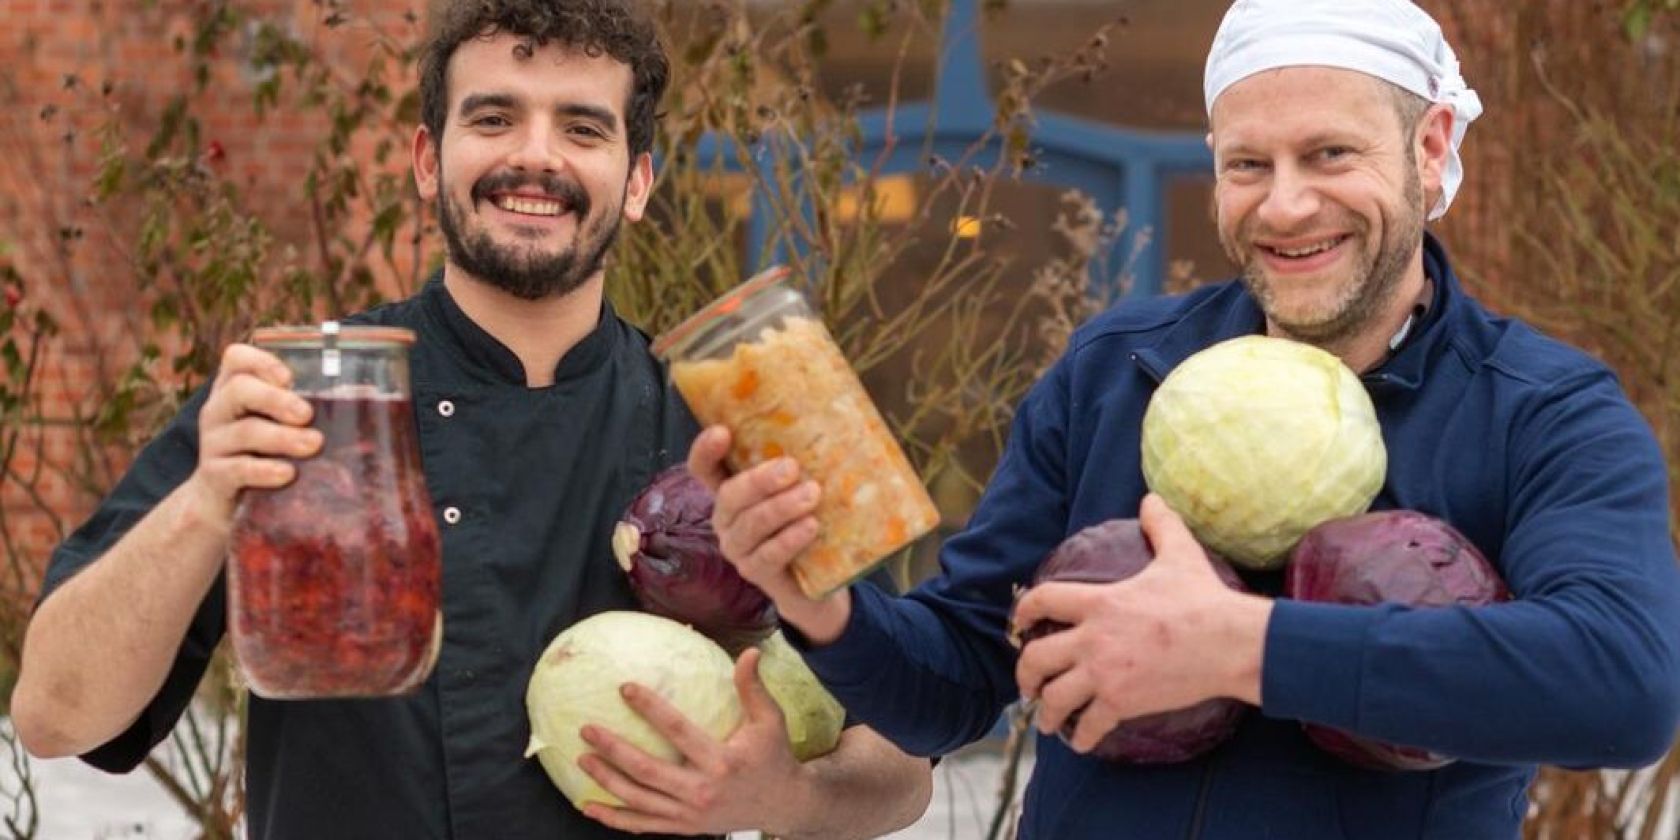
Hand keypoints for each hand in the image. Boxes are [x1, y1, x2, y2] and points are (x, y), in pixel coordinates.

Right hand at [185, 343, 321, 521]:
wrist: (229, 508)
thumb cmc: (271, 455)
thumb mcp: (287, 428)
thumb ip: (317, 410)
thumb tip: (387, 407)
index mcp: (236, 390)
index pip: (237, 358)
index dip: (262, 361)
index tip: (290, 378)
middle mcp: (219, 411)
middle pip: (239, 390)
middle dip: (276, 399)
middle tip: (307, 415)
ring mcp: (214, 445)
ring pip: (244, 431)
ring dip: (282, 437)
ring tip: (313, 444)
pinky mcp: (216, 478)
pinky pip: (237, 469)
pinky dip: (263, 470)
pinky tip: (287, 474)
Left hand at [577, 648, 811, 835]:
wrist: (784, 805)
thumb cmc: (775, 757)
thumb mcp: (770, 721)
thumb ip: (753, 687)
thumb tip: (748, 651)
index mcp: (722, 760)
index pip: (677, 730)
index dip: (649, 707)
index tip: (625, 687)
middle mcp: (703, 791)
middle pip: (647, 770)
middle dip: (613, 749)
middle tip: (587, 729)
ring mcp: (691, 814)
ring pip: (639, 799)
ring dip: (607, 780)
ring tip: (582, 759)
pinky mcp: (685, 828)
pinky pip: (643, 825)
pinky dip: (614, 818)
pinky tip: (589, 806)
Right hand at [687, 425, 851, 643]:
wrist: (819, 582)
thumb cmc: (808, 521)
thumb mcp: (801, 488)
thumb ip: (800, 465)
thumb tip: (831, 425)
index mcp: (732, 491)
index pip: (704, 469)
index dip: (705, 451)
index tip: (722, 432)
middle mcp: (727, 519)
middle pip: (729, 495)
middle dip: (759, 480)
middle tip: (792, 467)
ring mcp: (738, 548)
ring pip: (750, 524)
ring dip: (781, 507)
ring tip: (812, 495)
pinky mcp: (755, 573)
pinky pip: (768, 555)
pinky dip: (789, 539)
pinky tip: (810, 527)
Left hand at [1011, 494, 1271, 752]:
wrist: (1230, 643)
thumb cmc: (1204, 599)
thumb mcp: (1179, 554)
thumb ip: (1160, 525)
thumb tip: (1151, 498)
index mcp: (1099, 602)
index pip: (1042, 601)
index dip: (1022, 612)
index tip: (1018, 625)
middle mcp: (1092, 639)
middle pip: (1036, 658)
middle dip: (1024, 675)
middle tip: (1027, 685)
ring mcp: (1105, 673)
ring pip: (1055, 698)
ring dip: (1045, 712)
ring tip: (1047, 719)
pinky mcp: (1123, 703)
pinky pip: (1089, 726)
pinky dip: (1080, 738)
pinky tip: (1080, 742)